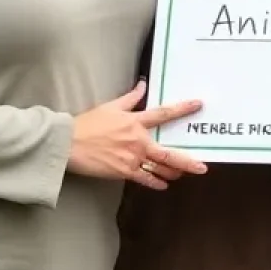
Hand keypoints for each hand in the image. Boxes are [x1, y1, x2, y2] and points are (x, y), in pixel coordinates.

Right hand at [68, 82, 208, 189]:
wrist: (68, 143)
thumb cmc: (87, 123)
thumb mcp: (110, 106)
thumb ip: (130, 98)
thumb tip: (143, 85)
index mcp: (135, 122)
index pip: (164, 114)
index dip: (183, 109)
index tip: (199, 105)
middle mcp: (138, 141)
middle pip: (168, 153)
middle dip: (187, 161)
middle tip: (202, 167)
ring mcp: (132, 158)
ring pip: (159, 168)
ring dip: (173, 172)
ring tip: (183, 173)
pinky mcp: (123, 172)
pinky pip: (144, 179)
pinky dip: (155, 182)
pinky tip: (164, 185)